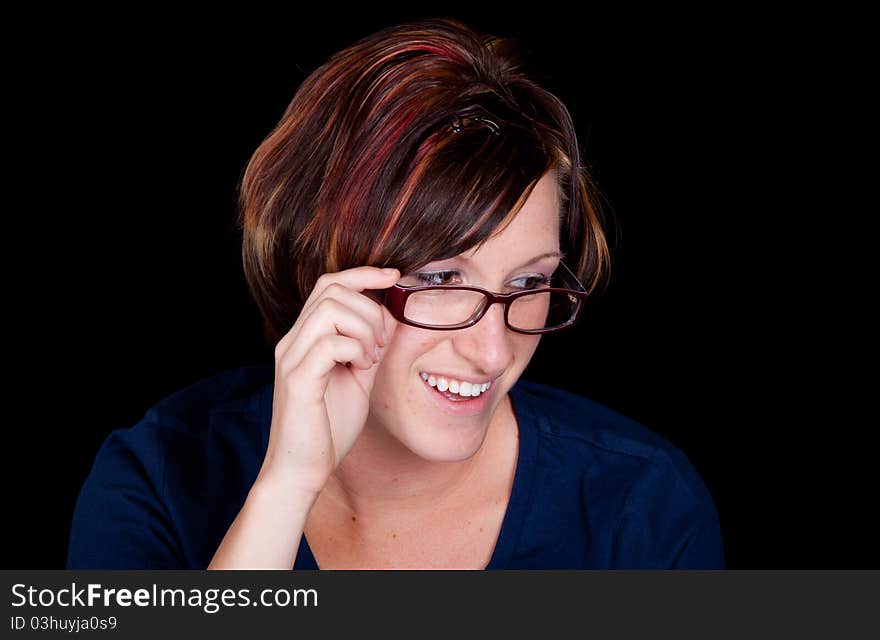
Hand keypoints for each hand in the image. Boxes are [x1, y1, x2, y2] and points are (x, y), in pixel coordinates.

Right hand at [257, 266, 400, 497]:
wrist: (302, 470)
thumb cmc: (329, 427)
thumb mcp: (358, 377)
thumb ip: (370, 346)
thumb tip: (390, 316)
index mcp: (305, 338)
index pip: (329, 284)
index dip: (364, 273)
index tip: (394, 277)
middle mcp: (293, 341)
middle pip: (332, 289)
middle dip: (370, 309)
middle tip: (380, 345)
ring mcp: (292, 357)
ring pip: (331, 308)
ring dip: (364, 329)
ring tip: (370, 358)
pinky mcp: (297, 379)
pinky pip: (331, 342)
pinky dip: (356, 349)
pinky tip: (361, 369)